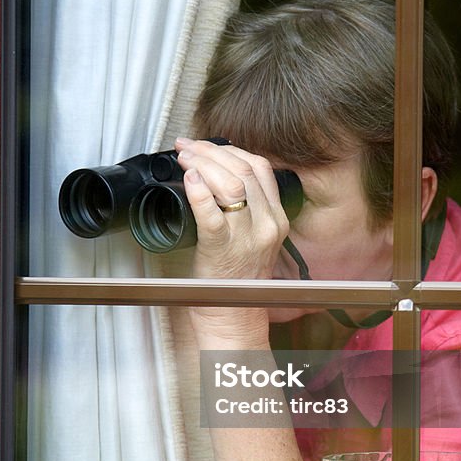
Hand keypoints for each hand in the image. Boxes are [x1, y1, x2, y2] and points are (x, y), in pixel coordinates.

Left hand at [175, 137, 288, 345]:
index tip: (207, 145)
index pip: (260, 168)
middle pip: (243, 170)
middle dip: (211, 151)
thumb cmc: (237, 276)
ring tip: (184, 157)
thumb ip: (249, 208)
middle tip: (188, 146)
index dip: (231, 150)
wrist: (234, 314)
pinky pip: (211, 214)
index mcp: (277, 218)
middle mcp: (267, 224)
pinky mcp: (222, 249)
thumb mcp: (256, 237)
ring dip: (203, 163)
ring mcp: (246, 237)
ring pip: (231, 183)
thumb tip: (218, 174)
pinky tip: (189, 179)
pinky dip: (199, 191)